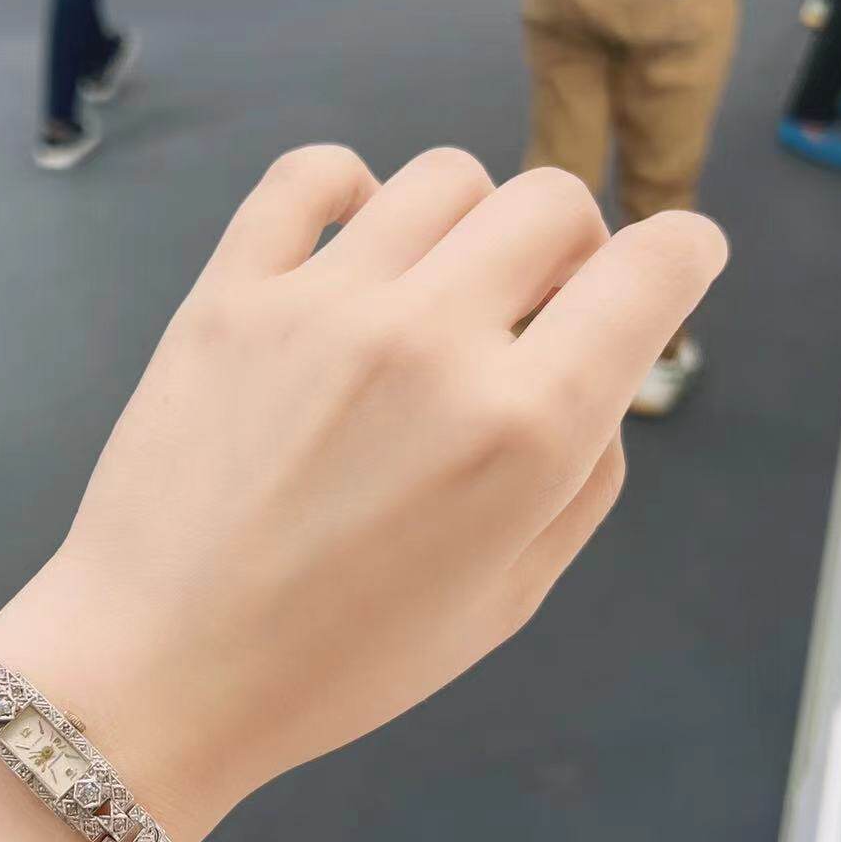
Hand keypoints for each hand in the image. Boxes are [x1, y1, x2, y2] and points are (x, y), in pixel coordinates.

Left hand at [0, 146, 725, 838]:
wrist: (159, 668)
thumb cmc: (336, 662)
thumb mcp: (507, 600)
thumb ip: (583, 476)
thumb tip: (600, 377)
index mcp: (524, 430)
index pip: (658, 265)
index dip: (681, 259)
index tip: (659, 274)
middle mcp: (432, 344)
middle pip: (554, 201)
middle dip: (569, 250)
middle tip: (529, 313)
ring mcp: (321, 307)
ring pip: (444, 176)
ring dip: (466, 227)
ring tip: (430, 296)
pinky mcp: (228, 297)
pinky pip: (310, 173)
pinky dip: (349, 189)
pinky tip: (350, 245)